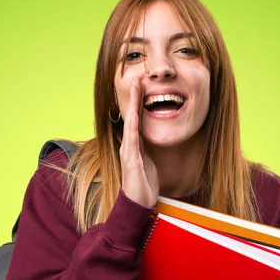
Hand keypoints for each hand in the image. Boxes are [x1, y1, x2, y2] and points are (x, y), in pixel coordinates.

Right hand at [119, 76, 158, 208]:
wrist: (138, 204)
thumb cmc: (144, 185)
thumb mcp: (148, 162)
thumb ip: (148, 150)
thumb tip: (151, 140)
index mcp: (134, 146)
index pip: (136, 118)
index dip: (138, 101)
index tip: (142, 84)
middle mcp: (128, 145)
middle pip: (132, 115)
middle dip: (134, 96)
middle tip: (137, 76)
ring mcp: (129, 152)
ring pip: (131, 122)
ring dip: (133, 104)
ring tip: (135, 86)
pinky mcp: (132, 160)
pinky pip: (132, 139)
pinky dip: (133, 125)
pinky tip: (134, 114)